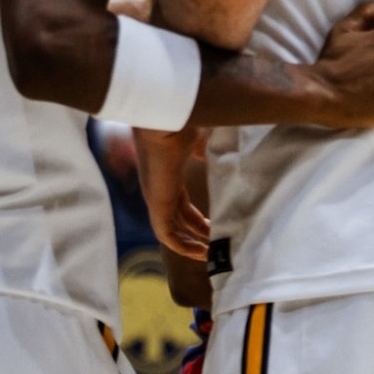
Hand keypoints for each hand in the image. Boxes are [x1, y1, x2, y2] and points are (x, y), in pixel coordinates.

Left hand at [135, 125, 209, 259]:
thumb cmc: (180, 122)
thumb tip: (205, 154)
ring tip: (210, 255)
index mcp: (167, 175)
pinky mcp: (156, 204)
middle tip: (217, 243)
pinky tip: (200, 252)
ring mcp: (156, 198)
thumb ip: (201, 150)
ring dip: (190, 245)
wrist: (166, 118)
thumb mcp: (196, 139)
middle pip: (178, 220)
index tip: (216, 226)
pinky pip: (166, 234)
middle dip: (198, 234)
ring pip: (171, 231)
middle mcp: (159, 189)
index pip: (181, 205)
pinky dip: (182, 246)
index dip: (197, 219)